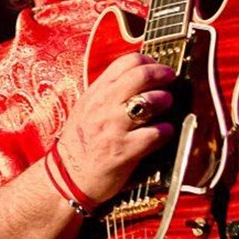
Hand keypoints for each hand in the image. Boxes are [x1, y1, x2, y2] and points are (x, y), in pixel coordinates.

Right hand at [57, 53, 175, 203]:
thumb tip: (139, 76)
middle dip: (163, 74)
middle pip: (141, 76)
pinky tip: (164, 132)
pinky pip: (155, 134)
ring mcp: (114, 128)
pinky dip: (165, 131)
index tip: (158, 67)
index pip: (126, 62)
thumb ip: (109, 91)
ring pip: (150, 102)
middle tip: (172, 78)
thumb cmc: (81, 142)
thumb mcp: (87, 107)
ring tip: (166, 105)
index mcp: (96, 92)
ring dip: (165, 100)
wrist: (66, 177)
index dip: (149, 61)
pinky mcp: (124, 151)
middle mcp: (104, 106)